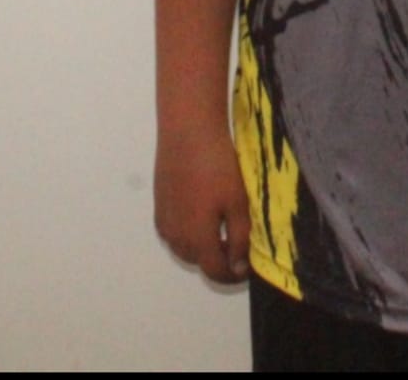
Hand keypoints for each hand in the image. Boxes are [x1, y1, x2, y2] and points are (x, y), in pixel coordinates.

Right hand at [154, 126, 250, 283]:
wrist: (189, 132)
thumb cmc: (218, 166)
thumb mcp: (238, 203)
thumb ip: (240, 238)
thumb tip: (239, 267)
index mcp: (197, 239)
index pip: (215, 271)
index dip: (233, 275)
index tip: (247, 267)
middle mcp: (175, 237)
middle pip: (200, 261)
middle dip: (219, 259)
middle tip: (239, 243)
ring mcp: (164, 221)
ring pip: (185, 247)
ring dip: (203, 246)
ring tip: (224, 228)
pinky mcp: (160, 206)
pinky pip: (175, 231)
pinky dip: (190, 231)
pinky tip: (203, 212)